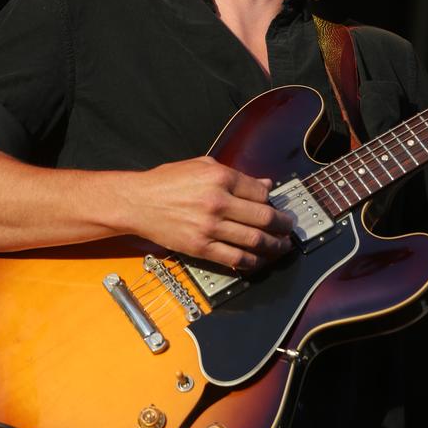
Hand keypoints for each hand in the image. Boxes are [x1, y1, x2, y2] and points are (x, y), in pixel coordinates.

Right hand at [127, 156, 294, 269]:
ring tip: (283, 245)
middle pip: (264, 217)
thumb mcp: (202, 166)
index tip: (277, 205)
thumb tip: (264, 184)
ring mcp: (210, 227)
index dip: (273, 200)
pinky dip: (253, 262)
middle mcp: (218, 202)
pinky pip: (235, 258)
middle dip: (283, 225)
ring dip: (275, 245)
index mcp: (220, 178)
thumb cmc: (167, 181)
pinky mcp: (200, 247)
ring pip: (254, 240)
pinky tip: (260, 260)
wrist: (138, 202)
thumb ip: (236, 175)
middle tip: (290, 227)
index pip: (261, 192)